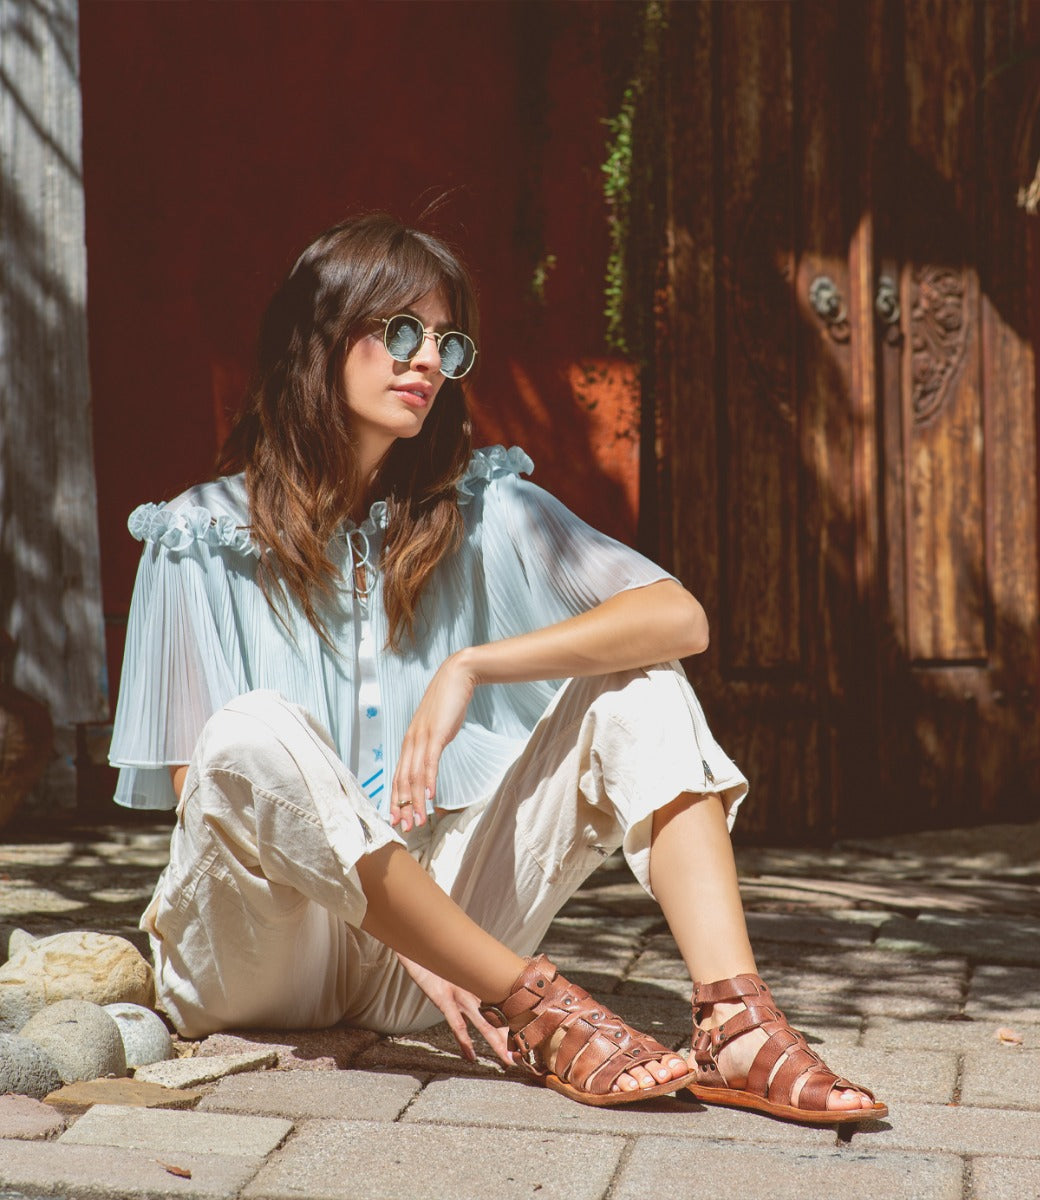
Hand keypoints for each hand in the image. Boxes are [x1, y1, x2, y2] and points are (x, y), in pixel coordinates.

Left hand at [390, 652, 476, 831]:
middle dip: (402, 806)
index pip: (399, 775)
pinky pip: (430, 761)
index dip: (397, 798)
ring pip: (414, 775)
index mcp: (410, 742)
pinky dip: (428, 780)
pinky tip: (430, 795)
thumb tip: (431, 760)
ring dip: (415, 800)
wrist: (457, 676)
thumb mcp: (437, 727)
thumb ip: (432, 744)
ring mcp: (422, 738)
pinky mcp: (436, 734)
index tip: (398, 818)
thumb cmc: (449, 703)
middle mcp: (411, 741)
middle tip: (404, 828)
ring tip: (417, 820)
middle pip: (402, 780)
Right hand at [395, 952, 515, 1067]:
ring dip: (496, 1042)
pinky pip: (455, 1021)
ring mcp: (459, 994)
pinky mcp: (442, 996)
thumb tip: (478, 994)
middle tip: (524, 1058)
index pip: (502, 1008)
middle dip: (510, 1039)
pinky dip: (464, 1039)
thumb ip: (468, 979)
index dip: (514, 1024)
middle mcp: (473, 991)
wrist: (418, 938)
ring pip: (484, 1022)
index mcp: (477, 985)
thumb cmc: (436, 956)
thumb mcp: (454, 968)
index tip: (526, 1040)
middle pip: (498, 1018)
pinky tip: (470, 1055)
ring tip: (507, 1060)